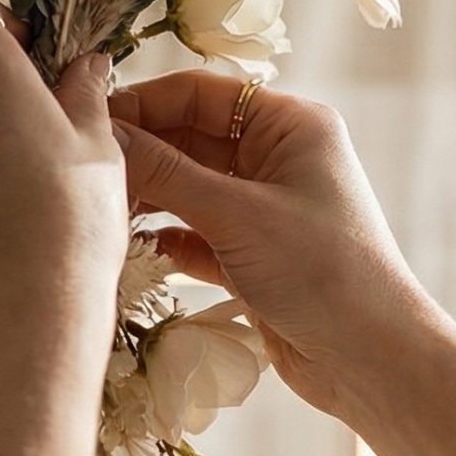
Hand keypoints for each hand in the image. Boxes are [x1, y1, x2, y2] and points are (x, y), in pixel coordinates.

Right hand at [108, 71, 438, 417]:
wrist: (373, 361)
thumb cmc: (322, 272)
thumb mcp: (236, 215)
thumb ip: (165, 173)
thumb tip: (101, 135)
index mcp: (290, 125)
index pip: (200, 94)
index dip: (143, 104)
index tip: (88, 124)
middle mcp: (278, 158)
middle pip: (189, 137)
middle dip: (139, 153)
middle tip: (82, 174)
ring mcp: (265, 208)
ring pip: (188, 187)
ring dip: (147, 197)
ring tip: (98, 211)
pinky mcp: (252, 256)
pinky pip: (194, 232)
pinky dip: (164, 237)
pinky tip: (131, 246)